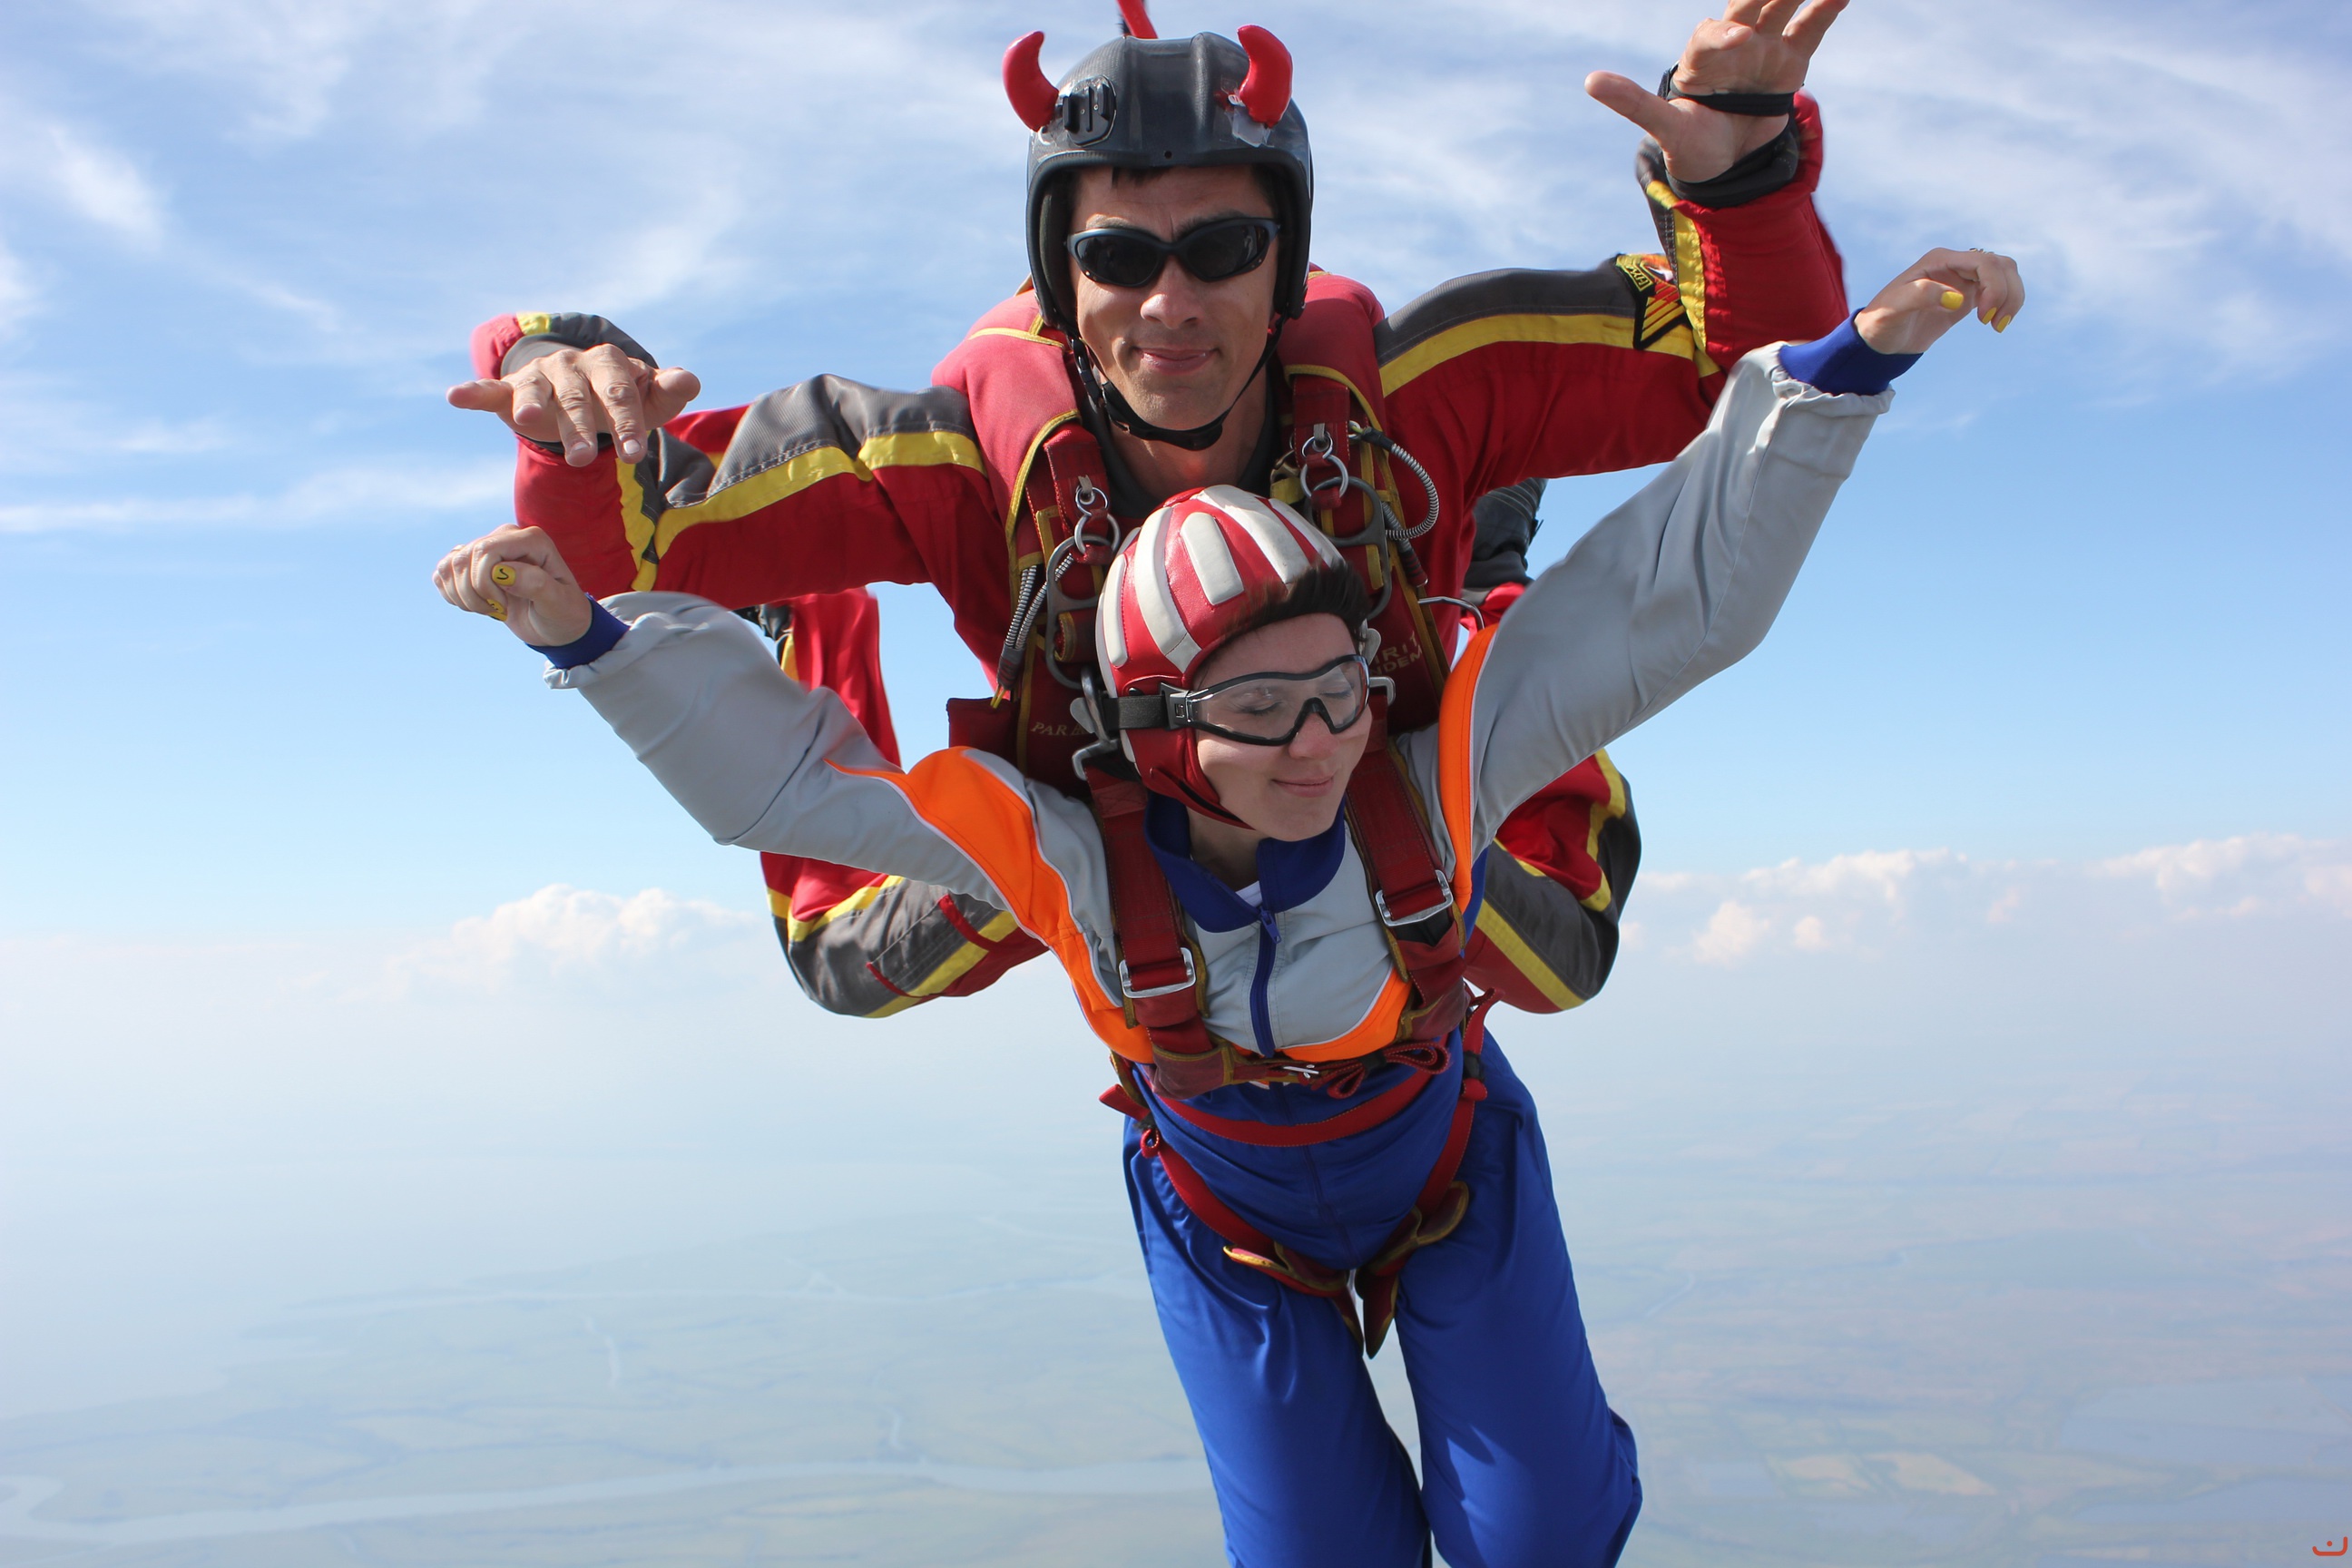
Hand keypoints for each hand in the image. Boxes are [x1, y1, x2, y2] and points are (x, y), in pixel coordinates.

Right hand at [433, 526, 595, 645]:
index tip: (505, 607)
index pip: (486, 550)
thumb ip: (536, 585)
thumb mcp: (558, 603)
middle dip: (474, 594)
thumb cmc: (563, 612)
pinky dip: (452, 594)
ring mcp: (487, 548)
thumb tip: (503, 572)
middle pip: (465, 558)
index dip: (485, 582)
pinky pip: (442, 572)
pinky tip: (476, 605)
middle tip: (499, 611)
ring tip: (489, 609)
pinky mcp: (472, 563)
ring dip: (462, 596)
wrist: (556, 624)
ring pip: (450, 565)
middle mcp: (507, 536)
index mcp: (532, 539)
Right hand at [447, 344, 700, 467]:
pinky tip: (455, 397)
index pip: (621, 395)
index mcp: (610, 365)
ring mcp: (541, 376)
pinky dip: (474, 393)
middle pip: (578, 399)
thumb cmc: (620, 400)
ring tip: (527, 422)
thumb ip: (667, 392)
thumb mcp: (648, 400)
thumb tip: (690, 380)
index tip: (633, 456)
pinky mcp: (511, 389)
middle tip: (584, 460)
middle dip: (580, 428)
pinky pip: (491, 390)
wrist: (583, 388)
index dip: (628, 425)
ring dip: (532, 407)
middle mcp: (573, 366)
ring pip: (537, 393)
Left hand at [1585, 0, 1848, 183]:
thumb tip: (1590, 82)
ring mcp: (1763, 49)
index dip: (1723, 35)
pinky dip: (1824, 10)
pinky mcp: (1789, 62)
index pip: (1711, 36)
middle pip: (1748, 6)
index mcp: (1699, 57)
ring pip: (1780, 8)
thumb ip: (1633, 103)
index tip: (1738, 41)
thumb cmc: (1690, 144)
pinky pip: (1809, 30)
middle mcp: (1732, 44)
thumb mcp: (1665, 127)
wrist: (1724, 164)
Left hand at [1854, 248, 2026, 354]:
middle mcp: (1955, 264)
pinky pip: (2000, 290)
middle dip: (2007, 292)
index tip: (1983, 316)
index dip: (1994, 286)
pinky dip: (2006, 304)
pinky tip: (1996, 324)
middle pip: (2001, 265)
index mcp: (1940, 259)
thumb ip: (1921, 296)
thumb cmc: (1881, 322)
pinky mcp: (1968, 296)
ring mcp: (1963, 279)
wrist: (1879, 340)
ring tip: (1997, 325)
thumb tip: (1958, 298)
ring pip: (2005, 275)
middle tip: (1993, 323)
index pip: (1984, 262)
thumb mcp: (1893, 309)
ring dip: (2012, 297)